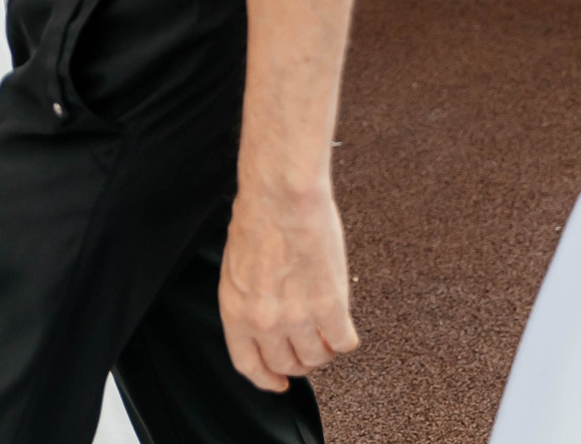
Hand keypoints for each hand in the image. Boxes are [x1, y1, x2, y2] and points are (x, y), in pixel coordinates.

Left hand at [218, 185, 359, 391]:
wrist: (282, 196)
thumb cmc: (258, 218)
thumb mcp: (236, 266)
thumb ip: (249, 299)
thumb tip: (264, 317)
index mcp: (235, 311)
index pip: (248, 365)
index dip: (266, 379)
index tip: (278, 383)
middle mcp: (264, 322)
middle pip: (286, 365)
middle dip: (299, 362)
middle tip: (308, 349)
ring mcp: (298, 318)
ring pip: (318, 357)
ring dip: (324, 348)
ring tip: (326, 329)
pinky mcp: (329, 307)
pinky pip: (343, 342)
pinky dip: (345, 337)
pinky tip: (343, 322)